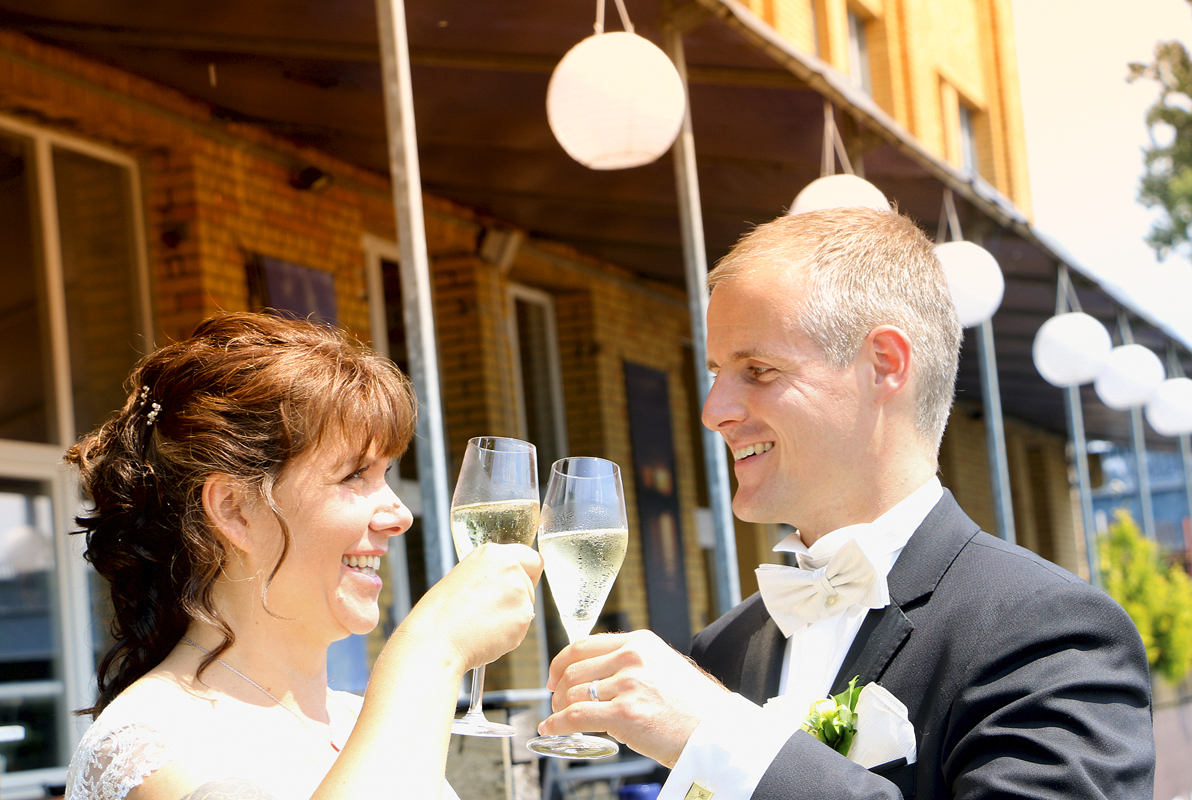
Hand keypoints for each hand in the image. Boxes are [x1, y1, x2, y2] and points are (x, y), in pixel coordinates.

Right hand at [399, 543, 542, 672]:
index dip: (526, 573)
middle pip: (530, 584)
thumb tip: (509, 581)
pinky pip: (522, 627)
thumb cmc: (440, 614)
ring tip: (481, 623)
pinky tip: (485, 634)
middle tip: (488, 611)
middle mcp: (510, 567)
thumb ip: (491, 573)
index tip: (517, 584)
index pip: (531, 558)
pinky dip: (509, 635)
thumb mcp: (464, 576)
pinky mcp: (523, 617)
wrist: (435, 641)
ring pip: (527, 606)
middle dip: (517, 598)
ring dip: (511, 617)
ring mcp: (519, 592)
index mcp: (492, 553)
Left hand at [537, 630, 731, 767]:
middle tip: (556, 702)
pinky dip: (557, 724)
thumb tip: (594, 674)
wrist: (717, 731)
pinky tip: (552, 729)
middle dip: (559, 688)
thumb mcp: (663, 666)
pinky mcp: (625, 714)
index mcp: (640, 642)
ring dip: (559, 708)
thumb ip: (631, 663)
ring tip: (559, 718)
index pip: (584, 645)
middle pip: (574, 669)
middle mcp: (632, 658)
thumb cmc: (693, 706)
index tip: (554, 675)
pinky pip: (576, 716)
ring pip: (573, 693)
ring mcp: (628, 685)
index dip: (561, 662)